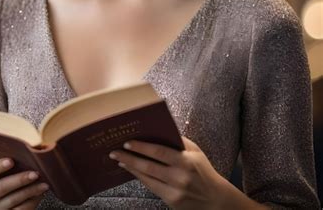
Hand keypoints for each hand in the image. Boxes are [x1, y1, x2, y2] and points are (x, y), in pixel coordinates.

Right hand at [0, 157, 48, 208]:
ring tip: (44, 184)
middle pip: (1, 188)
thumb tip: (29, 150)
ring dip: (31, 191)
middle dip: (20, 180)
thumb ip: (6, 165)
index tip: (10, 161)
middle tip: (35, 173)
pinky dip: (32, 201)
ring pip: (13, 200)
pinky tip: (40, 194)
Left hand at [108, 136, 228, 209]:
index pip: (159, 152)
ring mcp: (175, 191)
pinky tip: (131, 170)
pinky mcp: (171, 201)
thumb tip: (158, 129)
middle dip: (130, 157)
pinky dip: (139, 178)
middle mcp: (180, 177)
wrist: (215, 200)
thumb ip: (178, 141)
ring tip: (119, 159)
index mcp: (186, 161)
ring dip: (131, 168)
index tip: (127, 142)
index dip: (142, 147)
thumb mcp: (195, 152)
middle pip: (149, 166)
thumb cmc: (203, 171)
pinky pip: (151, 187)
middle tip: (115, 151)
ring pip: (147, 178)